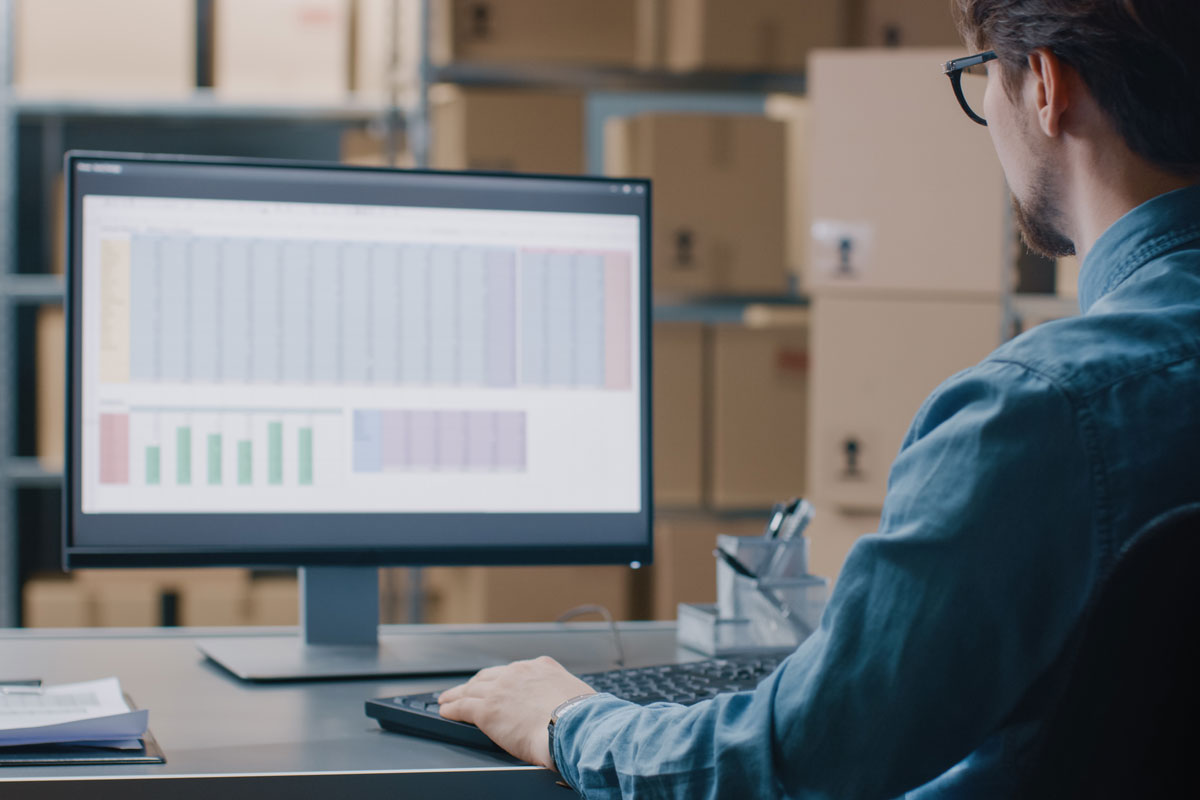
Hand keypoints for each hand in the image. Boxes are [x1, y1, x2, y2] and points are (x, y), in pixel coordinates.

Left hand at [438, 656, 595, 770]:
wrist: (571, 726)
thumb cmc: (581, 718)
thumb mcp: (576, 695)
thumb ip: (564, 697)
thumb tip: (566, 709)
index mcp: (541, 667)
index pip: (514, 671)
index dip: (502, 679)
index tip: (497, 684)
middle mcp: (518, 673)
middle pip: (489, 676)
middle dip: (476, 683)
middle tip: (466, 688)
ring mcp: (500, 690)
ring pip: (471, 689)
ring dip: (457, 694)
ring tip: (447, 699)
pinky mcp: (487, 710)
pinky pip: (462, 707)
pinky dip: (451, 708)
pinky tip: (445, 711)